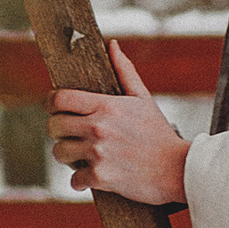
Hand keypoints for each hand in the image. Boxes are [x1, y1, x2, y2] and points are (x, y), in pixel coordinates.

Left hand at [50, 44, 189, 203]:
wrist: (178, 170)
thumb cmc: (160, 134)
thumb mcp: (143, 99)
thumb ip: (124, 71)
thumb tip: (111, 46)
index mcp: (106, 106)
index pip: (60, 99)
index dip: (50, 103)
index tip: (53, 108)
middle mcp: (98, 127)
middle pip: (54, 126)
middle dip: (57, 131)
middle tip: (68, 135)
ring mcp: (98, 153)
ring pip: (60, 153)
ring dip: (67, 156)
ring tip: (80, 156)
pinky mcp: (101, 177)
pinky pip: (74, 180)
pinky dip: (80, 181)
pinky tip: (92, 176)